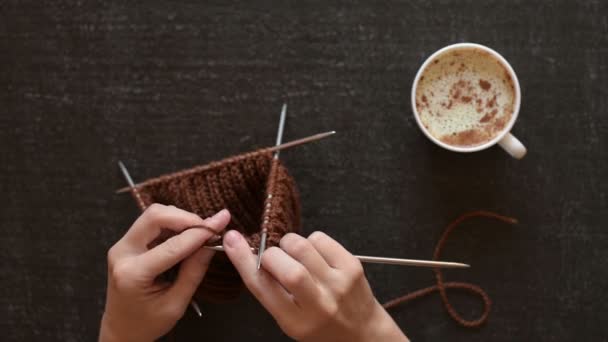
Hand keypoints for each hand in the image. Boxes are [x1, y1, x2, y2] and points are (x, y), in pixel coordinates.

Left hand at [99, 204, 230, 341]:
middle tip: (208, 227)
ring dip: (179, 219)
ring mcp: (121, 246)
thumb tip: (212, 243)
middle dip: (186, 217)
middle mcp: (122, 253)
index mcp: (133, 274)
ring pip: (153, 215)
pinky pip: (151, 223)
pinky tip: (185, 236)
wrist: (121, 330)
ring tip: (198, 234)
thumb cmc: (147, 323)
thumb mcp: (176, 304)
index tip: (221, 222)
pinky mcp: (126, 243)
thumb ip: (194, 271)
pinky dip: (172, 224)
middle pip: (155, 216)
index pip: (173, 245)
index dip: (200, 232)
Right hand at [223, 230, 407, 341]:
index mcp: (296, 321)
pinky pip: (320, 238)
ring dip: (289, 244)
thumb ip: (271, 292)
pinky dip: (310, 240)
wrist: (364, 335)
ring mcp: (338, 284)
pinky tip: (315, 256)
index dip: (243, 260)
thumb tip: (248, 251)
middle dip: (271, 254)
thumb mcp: (291, 320)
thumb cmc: (321, 327)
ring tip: (295, 257)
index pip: (262, 286)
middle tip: (274, 258)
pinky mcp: (352, 266)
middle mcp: (318, 304)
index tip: (232, 240)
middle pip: (284, 266)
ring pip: (301, 245)